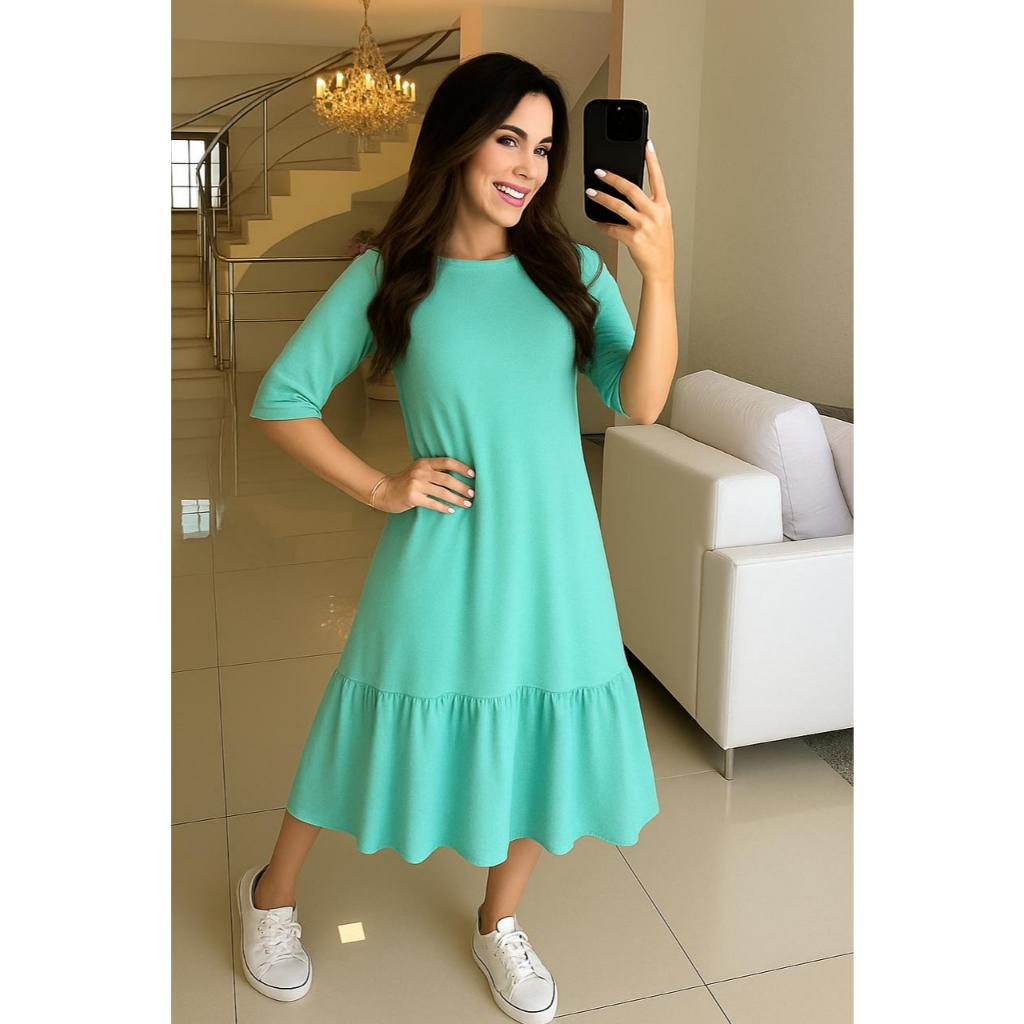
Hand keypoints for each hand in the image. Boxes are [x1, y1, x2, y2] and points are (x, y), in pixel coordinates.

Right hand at [374, 456, 475, 514]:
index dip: (462, 468)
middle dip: (462, 487)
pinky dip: (444, 507)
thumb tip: (459, 476)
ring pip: (442, 492)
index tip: (473, 475)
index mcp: (424, 462)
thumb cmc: (406, 482)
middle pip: (447, 478)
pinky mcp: (412, 497)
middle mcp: (420, 471)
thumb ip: (434, 471)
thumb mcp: (419, 471)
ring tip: (466, 504)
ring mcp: (416, 484)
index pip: (447, 462)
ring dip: (457, 499)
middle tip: (472, 494)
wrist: (385, 491)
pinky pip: (433, 503)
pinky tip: (451, 510)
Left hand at [588, 140, 673, 282]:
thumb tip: (627, 196)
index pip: (658, 178)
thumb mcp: (660, 222)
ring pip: (618, 206)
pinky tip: (597, 223)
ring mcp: (644, 226)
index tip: (647, 145)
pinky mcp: (634, 238)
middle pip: (631, 188)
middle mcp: (655, 213)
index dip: (652, 160)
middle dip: (613, 178)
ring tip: (591, 192)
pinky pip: (613, 228)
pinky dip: (603, 225)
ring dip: (602, 198)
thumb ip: (649, 207)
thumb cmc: (659, 246)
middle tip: (600, 172)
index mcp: (663, 207)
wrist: (661, 269)